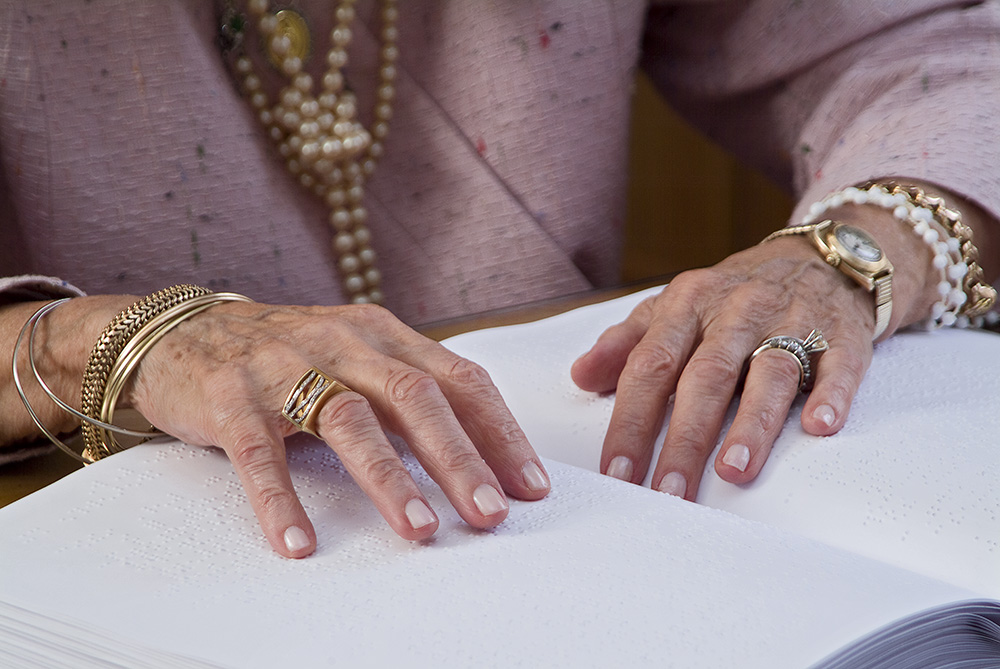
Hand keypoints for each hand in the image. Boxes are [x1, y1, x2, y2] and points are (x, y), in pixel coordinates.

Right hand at [125, 301, 549, 557]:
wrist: (184, 333)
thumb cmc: (289, 358)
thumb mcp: (356, 360)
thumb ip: (408, 396)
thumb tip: (479, 459)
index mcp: (383, 335)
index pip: (458, 378)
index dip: (498, 432)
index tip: (530, 486)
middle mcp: (342, 341)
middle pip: (414, 396)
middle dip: (459, 459)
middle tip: (491, 514)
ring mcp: (284, 365)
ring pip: (347, 418)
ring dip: (389, 477)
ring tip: (419, 530)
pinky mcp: (230, 396)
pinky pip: (259, 453)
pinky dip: (281, 499)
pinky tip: (300, 542)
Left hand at [570, 203, 940, 499]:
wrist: (819, 259)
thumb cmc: (733, 298)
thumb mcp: (675, 308)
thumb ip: (627, 343)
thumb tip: (579, 376)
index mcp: (687, 304)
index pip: (650, 366)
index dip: (630, 421)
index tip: (617, 472)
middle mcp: (736, 310)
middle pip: (705, 377)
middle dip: (684, 438)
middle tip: (670, 492)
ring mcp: (790, 320)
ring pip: (769, 371)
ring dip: (751, 424)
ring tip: (733, 471)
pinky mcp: (841, 336)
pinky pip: (837, 364)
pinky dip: (830, 394)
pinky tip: (819, 427)